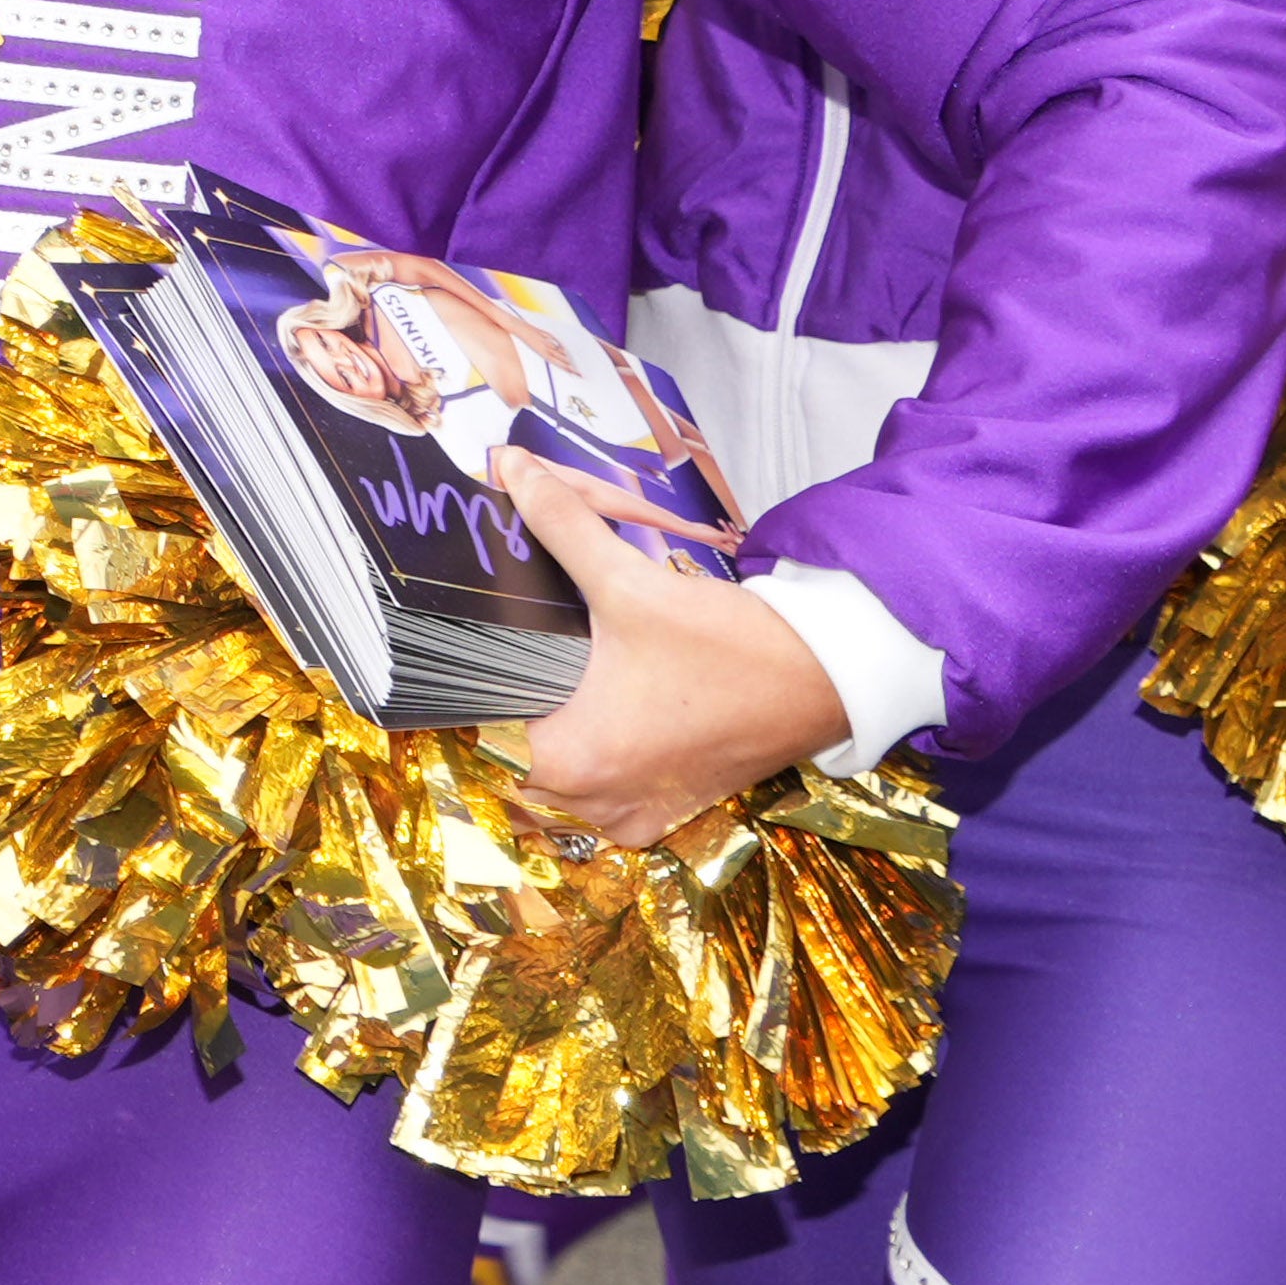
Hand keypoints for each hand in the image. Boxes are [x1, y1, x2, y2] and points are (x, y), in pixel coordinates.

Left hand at [496, 451, 850, 848]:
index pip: (476, 738)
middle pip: (509, 762)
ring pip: (552, 783)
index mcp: (572, 761)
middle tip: (500, 655)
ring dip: (545, 737)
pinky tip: (590, 712)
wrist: (829, 679)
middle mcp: (594, 804)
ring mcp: (630, 817)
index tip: (456, 653)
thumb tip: (512, 467)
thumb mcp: (633, 581)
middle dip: (504, 708)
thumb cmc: (732, 644)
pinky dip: (589, 760)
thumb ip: (561, 525)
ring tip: (541, 680)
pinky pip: (598, 795)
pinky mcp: (662, 815)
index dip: (461, 691)